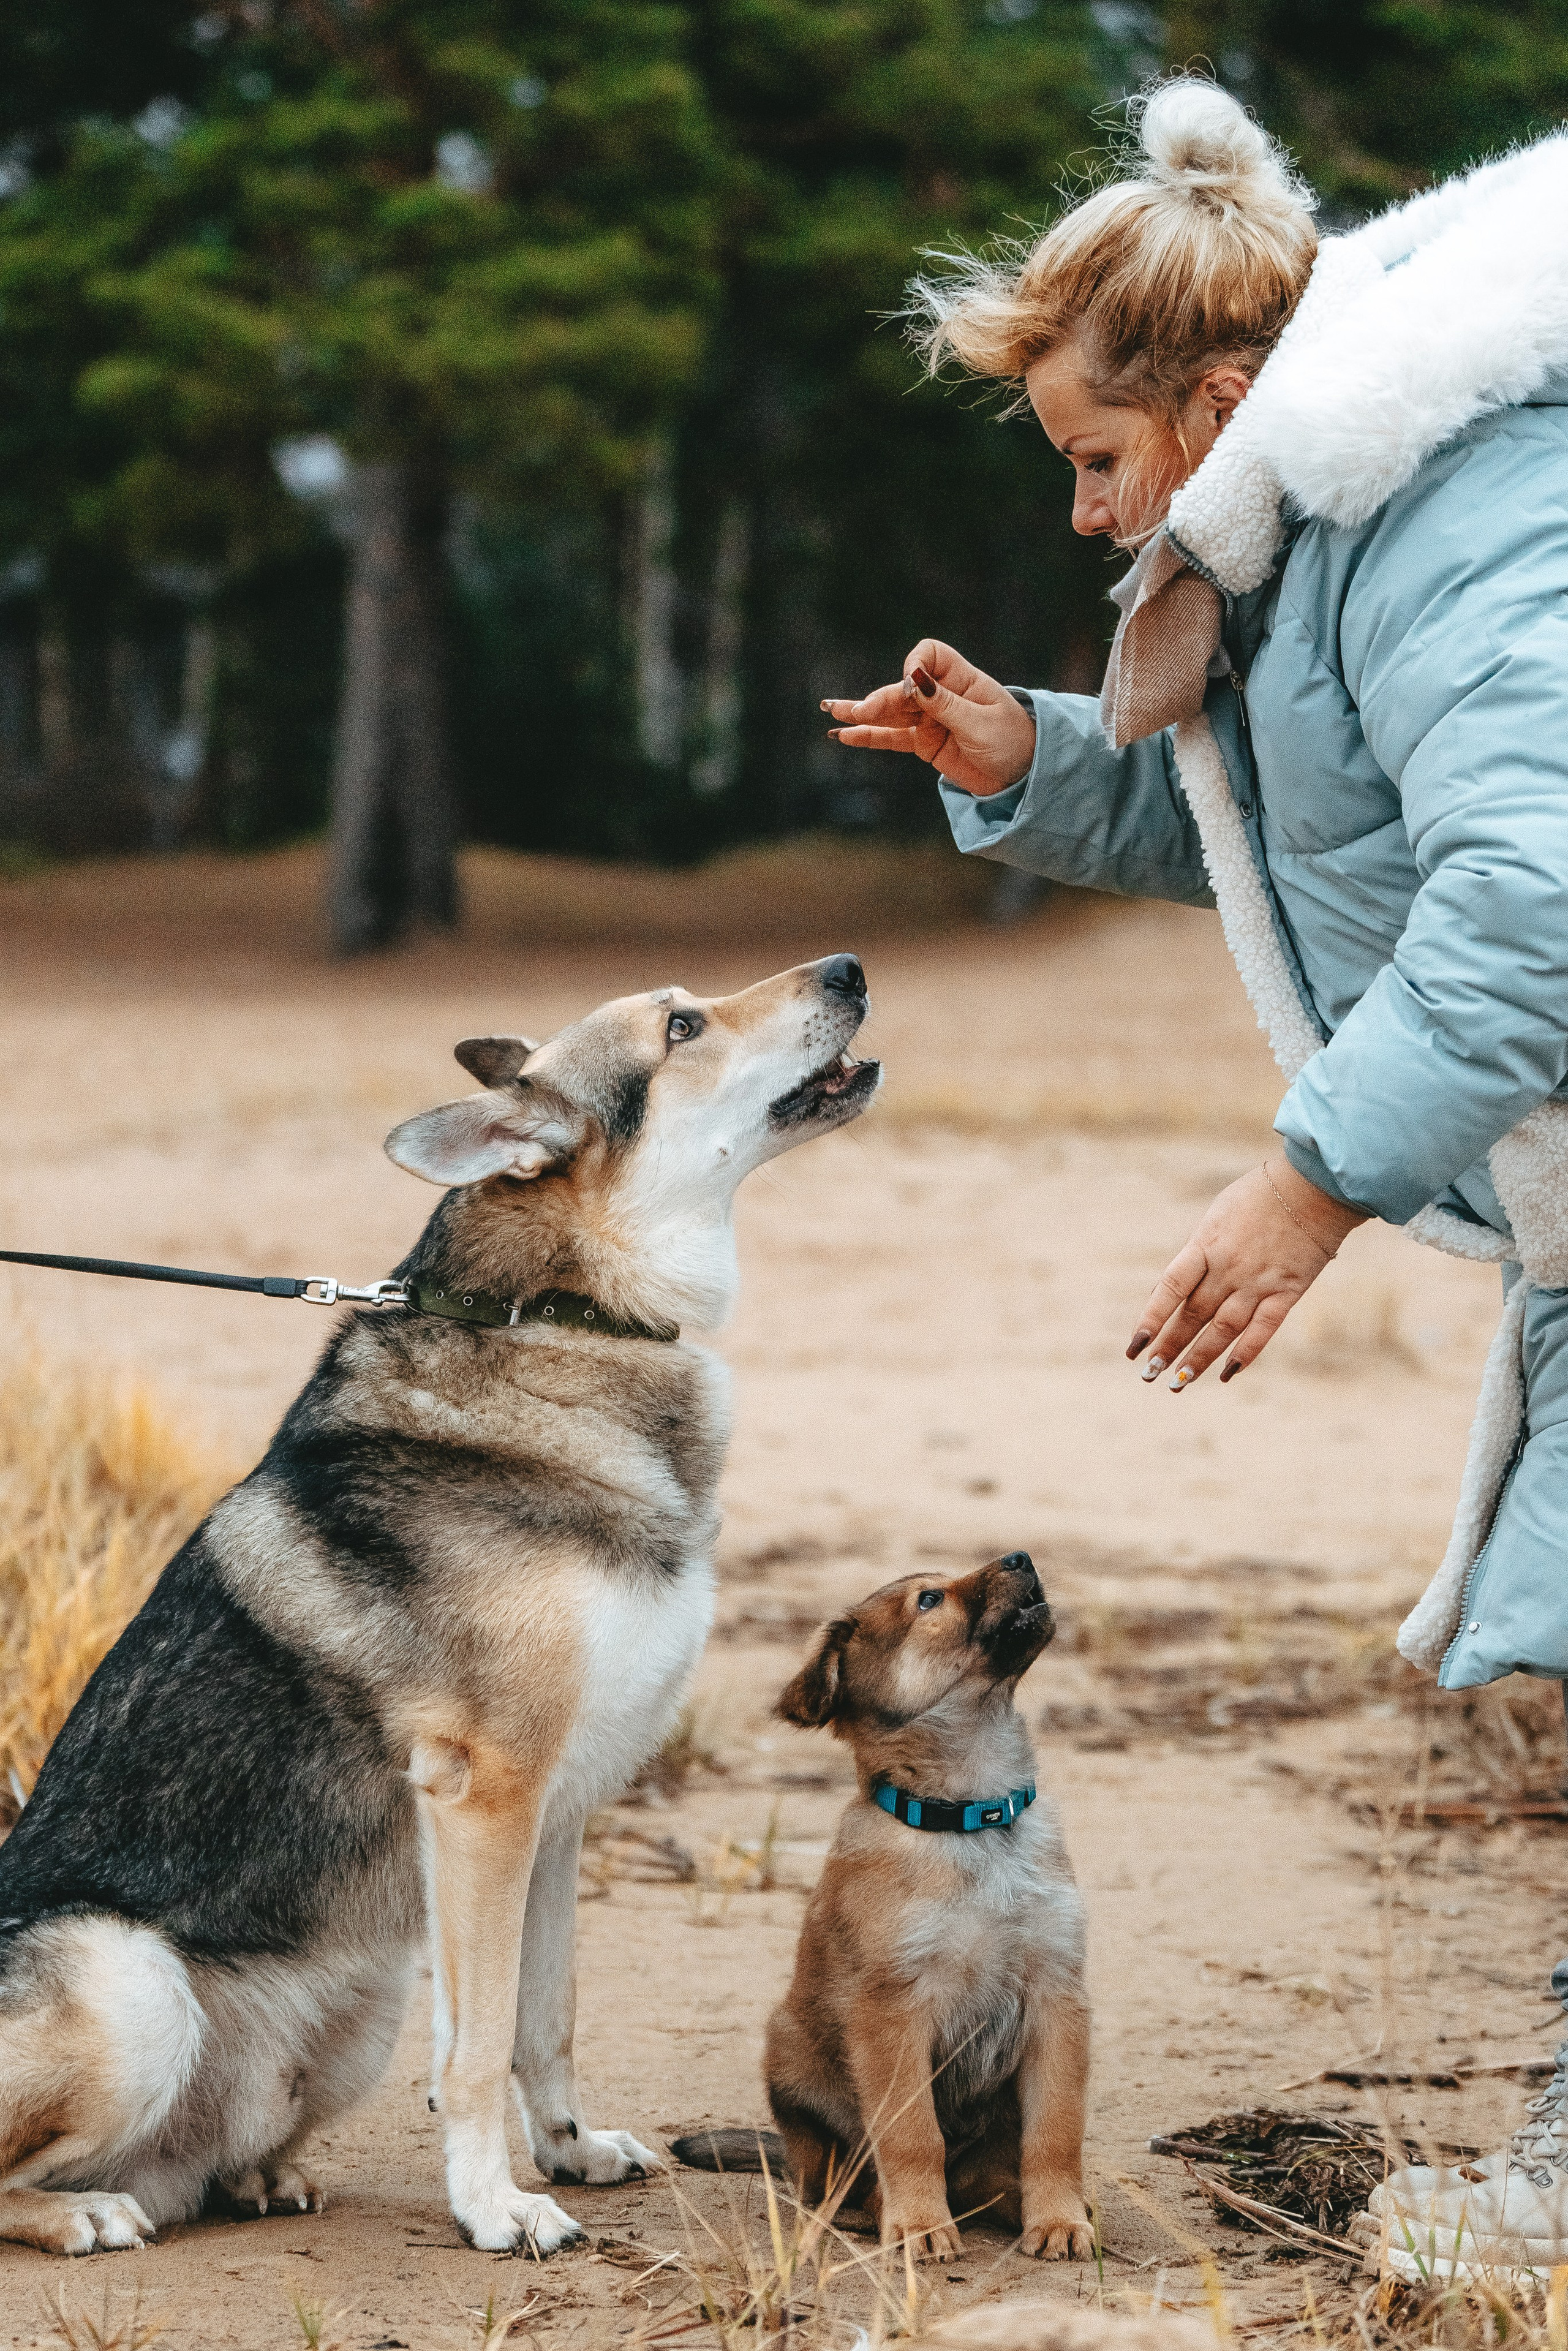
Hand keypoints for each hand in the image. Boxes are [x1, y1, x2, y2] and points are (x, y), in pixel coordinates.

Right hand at [822, 639, 1035, 797]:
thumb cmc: (1013, 742)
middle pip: (904, 688)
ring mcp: (931, 719)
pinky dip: (870, 737)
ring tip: (833, 712)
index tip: (912, 682)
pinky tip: (845, 735)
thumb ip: (945, 704)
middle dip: (882, 699)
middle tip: (861, 711)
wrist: (1023, 776)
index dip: (916, 664)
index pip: (930, 655)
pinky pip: (892, 738)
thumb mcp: (981, 723)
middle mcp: (942, 694)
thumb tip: (914, 679)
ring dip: (863, 713)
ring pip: (891, 713)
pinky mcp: (924, 743)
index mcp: (962, 679)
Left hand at [1127, 1156, 1367, 1388]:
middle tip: (1149, 1373)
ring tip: (1179, 1382)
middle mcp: (1228, 1268)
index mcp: (1205, 1245)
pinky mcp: (1287, 1292)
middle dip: (1169, 1347)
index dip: (1152, 1319)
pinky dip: (1244, 1354)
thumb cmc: (1261, 1195)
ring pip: (1222, 1329)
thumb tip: (1185, 1286)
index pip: (1171, 1288)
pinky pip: (1262, 1330)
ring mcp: (1258, 1282)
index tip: (1135, 1345)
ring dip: (1199, 1358)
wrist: (1314, 1185)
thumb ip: (1202, 1251)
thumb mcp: (1218, 1215)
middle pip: (1193, 1315)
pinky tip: (1227, 1374)